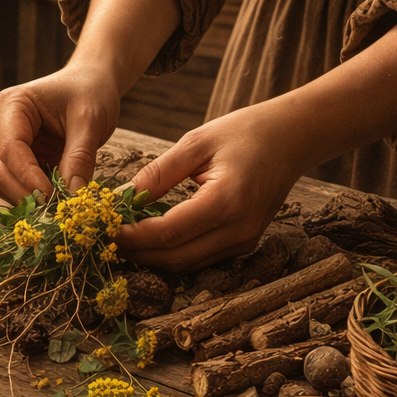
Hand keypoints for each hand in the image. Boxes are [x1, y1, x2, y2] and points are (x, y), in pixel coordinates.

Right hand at [0, 66, 121, 202]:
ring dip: (27, 198)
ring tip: (58, 203)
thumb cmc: (90, 93)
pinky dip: (31, 196)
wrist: (91, 85)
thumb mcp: (91, 120)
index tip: (52, 197)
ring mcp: (2, 142)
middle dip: (27, 193)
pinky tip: (54, 197)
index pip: (10, 149)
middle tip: (58, 209)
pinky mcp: (13, 159)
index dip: (28, 177)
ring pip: (0, 182)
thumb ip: (79, 157)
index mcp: (13, 105)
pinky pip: (12, 186)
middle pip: (0, 170)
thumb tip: (72, 196)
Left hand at [118, 104, 308, 270]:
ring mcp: (245, 241)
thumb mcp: (196, 143)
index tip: (104, 229)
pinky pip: (201, 258)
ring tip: (122, 241)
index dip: (132, 236)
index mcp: (226, 201)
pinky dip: (172, 253)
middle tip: (105, 240)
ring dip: (152, 257)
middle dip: (137, 253)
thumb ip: (157, 174)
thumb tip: (120, 198)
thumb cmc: (244, 132)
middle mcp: (239, 229)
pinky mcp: (245, 244)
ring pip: (187, 264)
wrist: (293, 138)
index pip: (168, 233)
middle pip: (175, 257)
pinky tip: (150, 239)